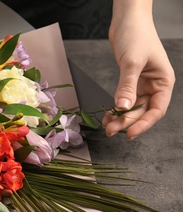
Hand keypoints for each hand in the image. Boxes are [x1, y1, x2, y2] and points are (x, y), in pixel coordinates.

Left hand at [102, 0, 174, 139]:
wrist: (127, 19)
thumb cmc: (136, 34)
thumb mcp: (132, 62)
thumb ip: (127, 85)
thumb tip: (123, 108)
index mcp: (163, 81)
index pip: (156, 109)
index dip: (144, 124)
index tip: (129, 134)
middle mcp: (155, 85)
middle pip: (142, 111)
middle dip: (127, 122)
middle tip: (110, 131)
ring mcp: (142, 83)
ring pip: (132, 107)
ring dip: (120, 117)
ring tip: (106, 126)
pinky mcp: (130, 81)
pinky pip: (125, 99)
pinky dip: (116, 108)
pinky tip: (107, 115)